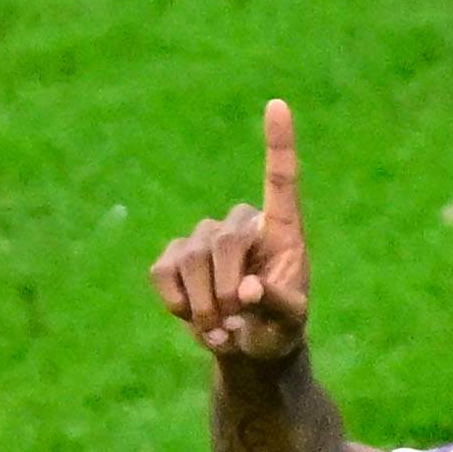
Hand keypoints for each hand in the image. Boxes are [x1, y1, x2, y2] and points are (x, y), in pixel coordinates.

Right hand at [150, 99, 310, 363]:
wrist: (246, 347)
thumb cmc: (277, 330)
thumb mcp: (290, 326)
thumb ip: (278, 306)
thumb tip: (248, 289)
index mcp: (281, 230)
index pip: (280, 179)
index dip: (279, 143)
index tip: (277, 104)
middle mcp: (242, 223)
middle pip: (222, 241)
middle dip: (225, 291)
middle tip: (235, 325)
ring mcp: (204, 236)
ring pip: (191, 259)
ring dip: (202, 306)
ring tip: (221, 330)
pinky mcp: (174, 256)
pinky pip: (163, 272)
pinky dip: (176, 303)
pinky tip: (194, 317)